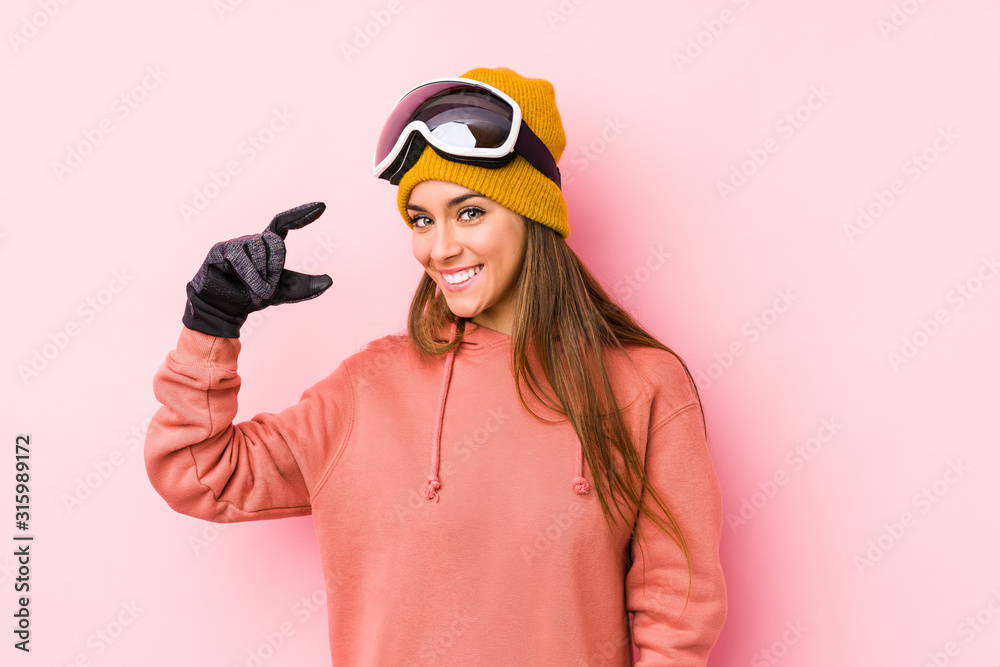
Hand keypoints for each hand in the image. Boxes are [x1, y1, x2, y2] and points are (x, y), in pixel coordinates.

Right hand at [181, 202, 332, 337]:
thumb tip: (329, 280)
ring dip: (262, 278)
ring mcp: (236, 243)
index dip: (302, 214)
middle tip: (268, 288)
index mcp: (268, 245)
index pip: (285, 223)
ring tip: (257, 292)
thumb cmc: (252, 296)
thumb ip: (306, 286)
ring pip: (259, 250)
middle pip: (275, 242)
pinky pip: (240, 258)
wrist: (226, 310)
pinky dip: (251, 278)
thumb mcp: (284, 292)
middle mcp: (253, 240)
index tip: (322, 206)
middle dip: (276, 269)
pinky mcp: (220, 250)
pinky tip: (251, 289)